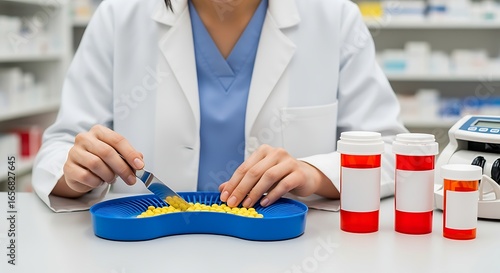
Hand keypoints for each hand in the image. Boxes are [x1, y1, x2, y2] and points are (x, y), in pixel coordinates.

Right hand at [60, 124, 143, 194]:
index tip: (140, 165)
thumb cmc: (100, 159)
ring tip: (112, 179)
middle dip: (123, 168)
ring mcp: (74, 152)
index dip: (130, 153)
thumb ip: (128, 156)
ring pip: (96, 164)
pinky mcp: (68, 167)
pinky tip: (99, 181)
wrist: (80, 169)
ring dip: (109, 175)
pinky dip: (97, 182)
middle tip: (131, 179)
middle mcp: (85, 138)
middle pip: (107, 152)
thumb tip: (139, 161)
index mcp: (99, 131)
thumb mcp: (116, 154)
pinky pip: (86, 176)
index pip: (117, 140)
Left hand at [218, 144, 333, 207]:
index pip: (244, 168)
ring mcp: (289, 162)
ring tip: (248, 204)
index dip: (233, 183)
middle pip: (254, 172)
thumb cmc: (282, 175)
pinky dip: (273, 194)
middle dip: (241, 189)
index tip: (225, 196)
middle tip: (233, 203)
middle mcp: (276, 153)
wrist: (307, 176)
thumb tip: (223, 189)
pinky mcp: (298, 173)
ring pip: (268, 176)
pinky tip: (265, 202)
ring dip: (256, 192)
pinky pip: (284, 184)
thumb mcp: (261, 176)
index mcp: (263, 151)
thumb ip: (243, 181)